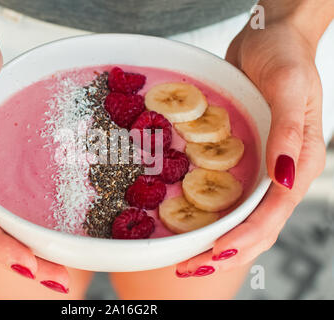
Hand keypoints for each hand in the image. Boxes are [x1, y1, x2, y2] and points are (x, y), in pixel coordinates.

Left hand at [176, 12, 326, 275]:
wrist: (270, 36)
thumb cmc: (285, 55)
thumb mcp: (289, 85)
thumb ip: (289, 130)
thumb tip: (284, 178)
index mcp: (299, 163)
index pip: (272, 213)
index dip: (244, 237)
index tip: (213, 254)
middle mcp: (281, 172)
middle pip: (257, 225)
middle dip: (225, 252)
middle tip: (188, 268)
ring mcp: (262, 167)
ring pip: (241, 216)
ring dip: (215, 239)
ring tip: (184, 257)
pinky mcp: (243, 157)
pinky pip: (227, 193)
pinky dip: (210, 213)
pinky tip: (187, 220)